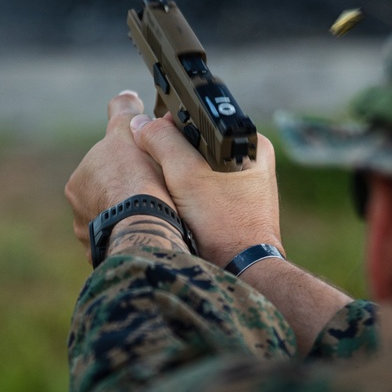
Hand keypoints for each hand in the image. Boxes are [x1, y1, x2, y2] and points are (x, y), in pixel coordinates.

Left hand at [65, 91, 170, 259]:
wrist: (144, 224)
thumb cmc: (135, 176)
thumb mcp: (129, 132)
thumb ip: (123, 113)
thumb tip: (125, 96)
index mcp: (78, 183)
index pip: (103, 170)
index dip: (127, 165)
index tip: (144, 169)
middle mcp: (77, 214)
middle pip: (107, 198)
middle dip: (126, 195)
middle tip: (155, 193)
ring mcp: (91, 240)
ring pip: (115, 224)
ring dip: (130, 220)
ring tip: (156, 217)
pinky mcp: (107, 261)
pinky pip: (123, 245)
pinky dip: (134, 239)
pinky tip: (150, 237)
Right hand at [129, 113, 283, 268]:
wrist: (241, 271)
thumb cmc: (223, 226)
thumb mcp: (186, 176)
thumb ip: (161, 142)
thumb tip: (139, 122)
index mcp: (251, 144)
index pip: (200, 119)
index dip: (170, 126)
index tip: (149, 141)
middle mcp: (252, 161)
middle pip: (196, 144)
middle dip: (172, 155)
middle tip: (159, 172)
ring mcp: (245, 185)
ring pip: (197, 168)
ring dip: (178, 177)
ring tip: (170, 193)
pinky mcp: (235, 205)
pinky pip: (202, 189)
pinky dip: (187, 195)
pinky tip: (180, 207)